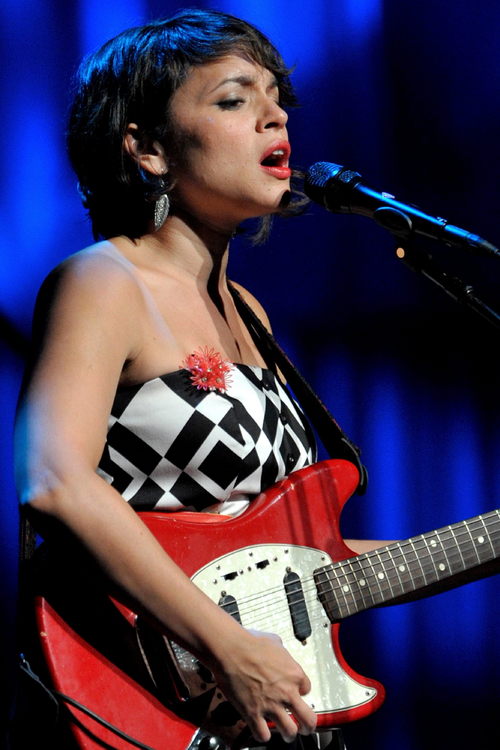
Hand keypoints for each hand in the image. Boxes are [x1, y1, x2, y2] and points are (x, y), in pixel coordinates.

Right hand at [213, 628, 316, 743]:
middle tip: (305, 727)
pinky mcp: (253, 713)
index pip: (307, 690)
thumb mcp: (275, 642)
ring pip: (289, 731)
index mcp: (294, 674)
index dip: (300, 692)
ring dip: (289, 734)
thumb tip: (280, 654)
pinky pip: (263, 735)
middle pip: (308, 719)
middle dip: (308, 725)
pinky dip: (263, 735)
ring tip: (286, 733)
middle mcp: (286, 692)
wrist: (231, 649)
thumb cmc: (250, 643)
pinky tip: (261, 729)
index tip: (295, 694)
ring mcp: (271, 705)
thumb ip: (282, 653)